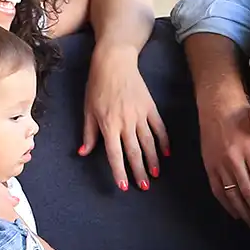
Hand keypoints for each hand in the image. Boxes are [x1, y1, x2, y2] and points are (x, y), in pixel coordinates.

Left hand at [80, 50, 169, 191]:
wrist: (114, 62)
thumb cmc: (97, 85)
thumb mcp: (88, 109)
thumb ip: (88, 132)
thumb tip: (84, 152)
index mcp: (108, 125)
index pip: (115, 154)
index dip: (120, 172)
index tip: (124, 186)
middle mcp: (125, 123)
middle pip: (134, 152)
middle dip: (140, 172)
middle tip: (144, 187)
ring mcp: (140, 115)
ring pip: (149, 143)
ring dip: (153, 161)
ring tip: (155, 174)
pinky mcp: (150, 107)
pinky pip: (159, 128)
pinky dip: (163, 141)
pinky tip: (166, 153)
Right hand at [202, 94, 249, 228]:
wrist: (217, 106)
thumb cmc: (244, 117)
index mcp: (249, 148)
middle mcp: (233, 158)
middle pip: (247, 191)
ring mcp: (219, 164)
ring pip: (232, 195)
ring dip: (244, 212)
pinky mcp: (209, 167)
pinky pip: (218, 191)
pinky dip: (228, 205)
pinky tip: (236, 213)